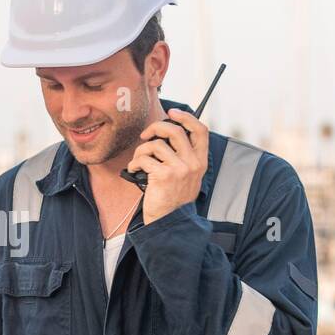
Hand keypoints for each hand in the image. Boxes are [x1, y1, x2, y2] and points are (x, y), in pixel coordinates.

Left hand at [126, 107, 208, 223]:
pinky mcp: (163, 175)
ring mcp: (179, 169)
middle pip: (174, 130)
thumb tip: (168, 134)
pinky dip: (134, 163)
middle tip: (145, 135)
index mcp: (201, 161)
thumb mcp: (188, 176)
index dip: (186, 117)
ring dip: (141, 151)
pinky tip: (134, 170)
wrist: (170, 222)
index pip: (200, 130)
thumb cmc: (174, 198)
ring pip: (155, 145)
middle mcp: (193, 163)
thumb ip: (184, 156)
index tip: (172, 113)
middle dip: (155, 128)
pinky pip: (144, 158)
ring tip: (138, 161)